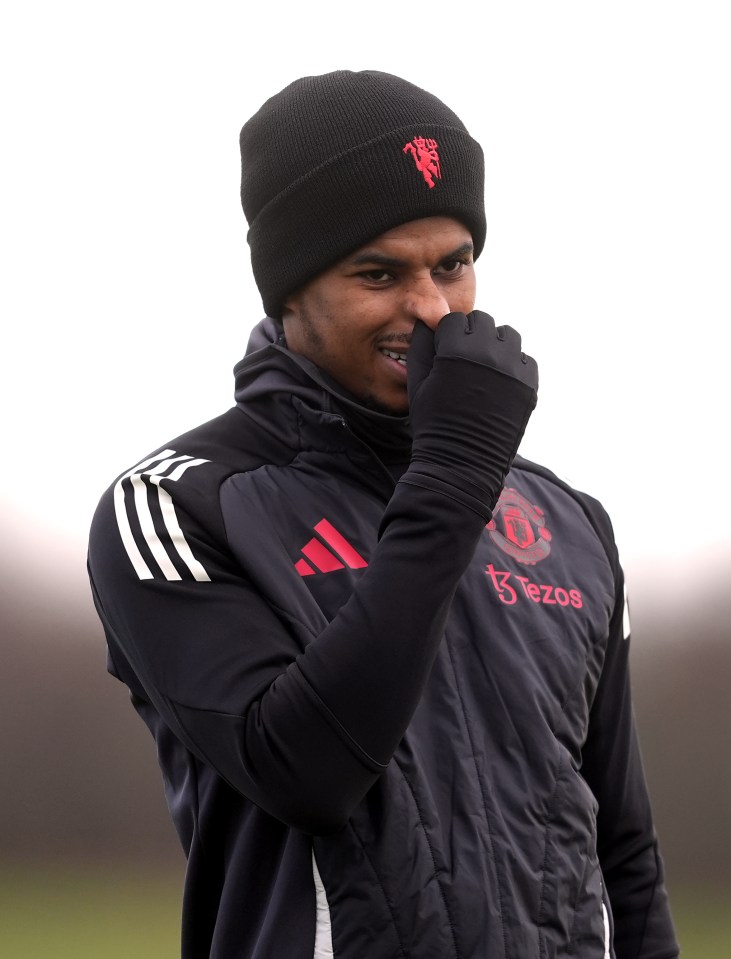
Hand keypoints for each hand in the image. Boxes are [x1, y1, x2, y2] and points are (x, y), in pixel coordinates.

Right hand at [402, 311, 537, 517]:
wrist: (462, 465)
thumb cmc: (433, 424)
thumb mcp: (417, 382)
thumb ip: (421, 345)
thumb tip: (428, 321)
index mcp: (456, 350)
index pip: (456, 319)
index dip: (447, 335)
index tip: (445, 352)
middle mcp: (488, 353)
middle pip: (483, 321)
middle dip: (472, 335)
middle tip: (464, 359)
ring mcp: (513, 368)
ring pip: (508, 335)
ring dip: (496, 345)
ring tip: (484, 368)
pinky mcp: (530, 384)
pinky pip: (525, 359)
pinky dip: (513, 365)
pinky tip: (498, 384)